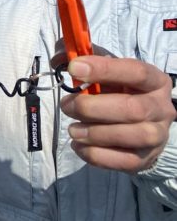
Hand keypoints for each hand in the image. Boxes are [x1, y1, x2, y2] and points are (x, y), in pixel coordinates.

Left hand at [59, 55, 176, 172]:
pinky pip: (125, 161)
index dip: (104, 68)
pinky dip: (96, 155)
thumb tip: (59, 59)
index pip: (135, 71)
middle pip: (133, 109)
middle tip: (66, 106)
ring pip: (132, 136)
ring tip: (73, 129)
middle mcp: (161, 108)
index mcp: (154, 80)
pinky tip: (79, 146)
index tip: (73, 68)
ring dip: (95, 133)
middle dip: (91, 108)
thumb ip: (83, 59)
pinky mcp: (147, 158)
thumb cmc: (118, 91)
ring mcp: (157, 135)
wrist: (138, 123)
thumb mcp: (106, 71)